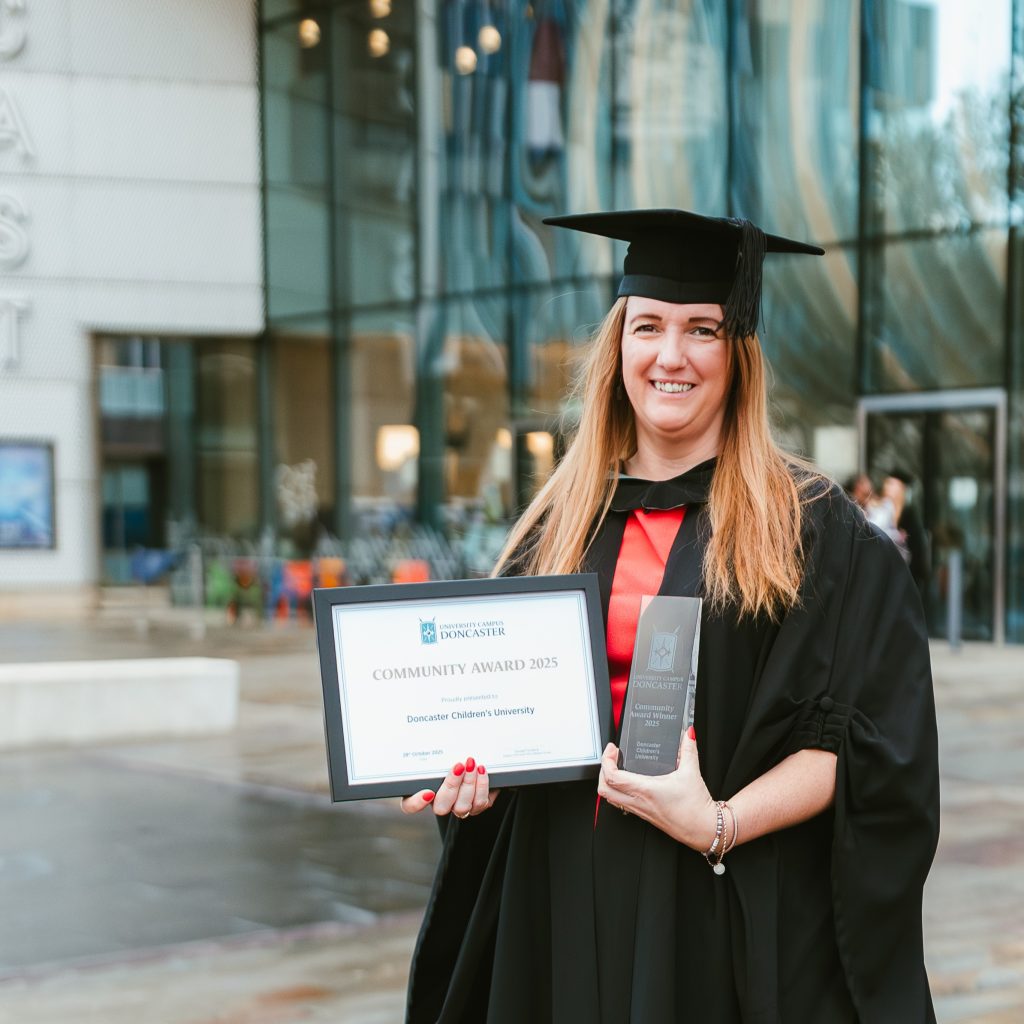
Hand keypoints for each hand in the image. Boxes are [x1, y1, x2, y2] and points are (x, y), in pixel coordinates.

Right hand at [400, 756, 500, 818]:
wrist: (475, 760)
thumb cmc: (452, 755)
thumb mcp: (440, 751)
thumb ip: (434, 752)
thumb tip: (434, 739)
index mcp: (423, 791)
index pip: (410, 805)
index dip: (417, 803)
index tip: (428, 793)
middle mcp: (440, 803)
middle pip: (441, 806)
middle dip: (452, 785)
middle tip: (458, 766)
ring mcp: (458, 807)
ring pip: (462, 807)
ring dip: (468, 783)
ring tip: (472, 765)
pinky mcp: (476, 807)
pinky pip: (479, 803)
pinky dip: (481, 785)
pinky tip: (480, 770)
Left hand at [597, 727, 716, 851]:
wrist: (703, 829)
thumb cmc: (696, 807)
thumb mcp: (692, 772)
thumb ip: (689, 749)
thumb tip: (689, 733)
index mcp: (645, 790)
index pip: (612, 777)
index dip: (606, 760)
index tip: (613, 749)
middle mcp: (638, 802)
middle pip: (604, 789)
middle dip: (602, 771)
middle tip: (611, 758)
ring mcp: (640, 810)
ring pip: (611, 798)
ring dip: (608, 782)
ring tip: (617, 768)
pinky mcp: (644, 815)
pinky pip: (622, 804)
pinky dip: (618, 792)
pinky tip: (630, 782)